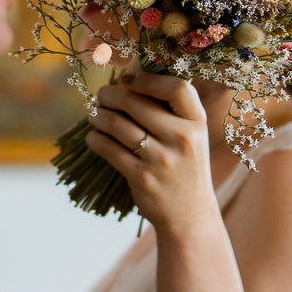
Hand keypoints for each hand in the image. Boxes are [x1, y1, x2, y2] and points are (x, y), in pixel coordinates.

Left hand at [84, 73, 220, 238]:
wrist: (190, 213)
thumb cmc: (184, 165)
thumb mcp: (190, 135)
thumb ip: (169, 109)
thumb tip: (126, 79)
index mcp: (197, 121)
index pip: (176, 87)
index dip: (146, 78)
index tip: (127, 79)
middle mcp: (182, 138)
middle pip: (135, 102)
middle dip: (109, 95)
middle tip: (101, 97)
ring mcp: (162, 159)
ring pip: (117, 124)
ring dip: (98, 116)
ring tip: (94, 115)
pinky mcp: (142, 177)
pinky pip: (109, 149)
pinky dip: (95, 139)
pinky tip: (94, 137)